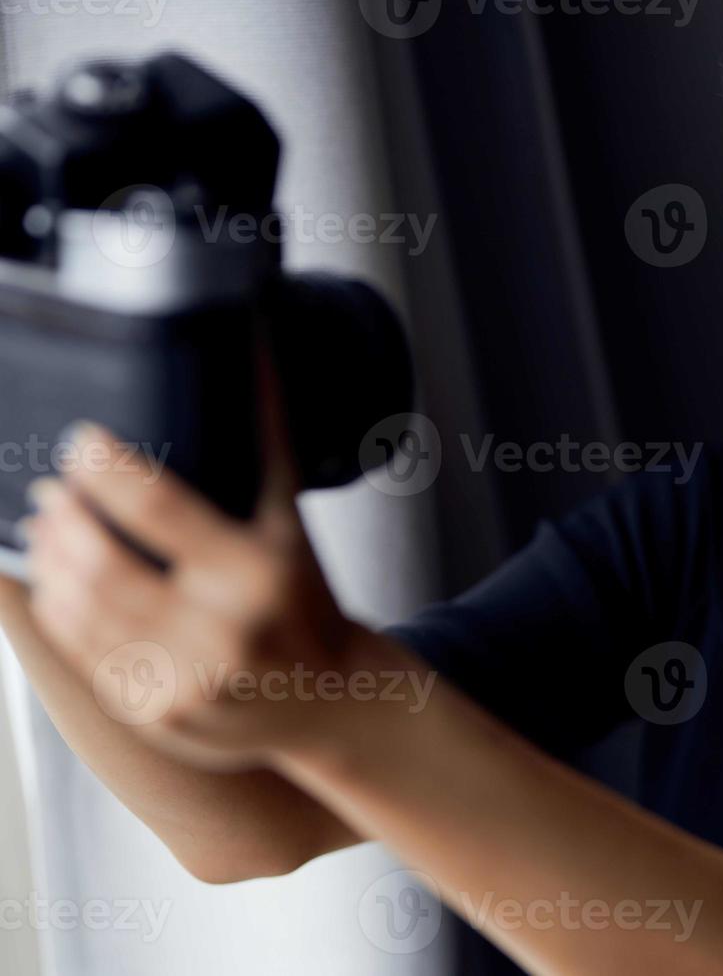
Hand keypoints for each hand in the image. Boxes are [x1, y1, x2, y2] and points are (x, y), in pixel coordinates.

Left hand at [19, 355, 371, 770]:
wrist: (332, 702)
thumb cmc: (306, 601)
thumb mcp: (294, 525)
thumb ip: (267, 444)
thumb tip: (257, 353)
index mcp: (260, 574)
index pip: (160, 508)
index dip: (106, 468)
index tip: (82, 442)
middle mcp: (222, 631)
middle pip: (104, 563)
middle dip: (65, 518)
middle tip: (53, 489)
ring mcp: (184, 679)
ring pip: (81, 608)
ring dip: (52, 559)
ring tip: (48, 527)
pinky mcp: (153, 711)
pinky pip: (82, 650)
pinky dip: (58, 607)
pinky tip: (58, 579)